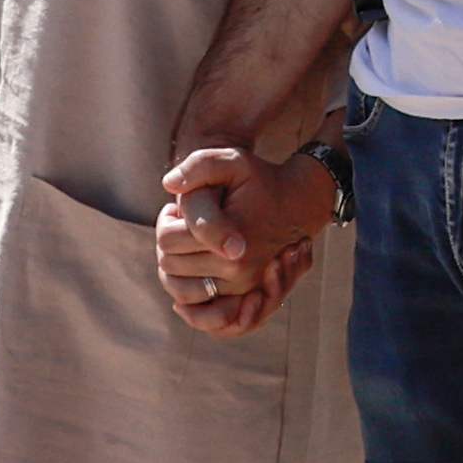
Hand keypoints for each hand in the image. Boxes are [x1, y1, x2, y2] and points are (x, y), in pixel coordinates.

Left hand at [154, 143, 338, 333]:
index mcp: (232, 236)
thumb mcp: (234, 160)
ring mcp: (239, 286)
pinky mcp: (239, 296)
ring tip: (188, 241)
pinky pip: (192, 301)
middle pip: (168, 263)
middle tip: (181, 222)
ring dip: (174, 263)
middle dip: (169, 241)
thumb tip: (169, 184)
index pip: (168, 239)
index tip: (177, 208)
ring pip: (176, 284)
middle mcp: (237, 268)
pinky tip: (189, 261)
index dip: (166, 220)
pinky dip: (182, 283)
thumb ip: (200, 165)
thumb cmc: (260, 181)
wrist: (296, 206)